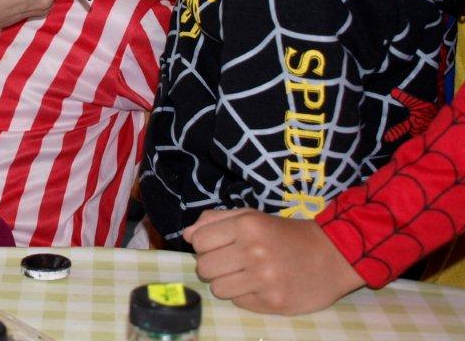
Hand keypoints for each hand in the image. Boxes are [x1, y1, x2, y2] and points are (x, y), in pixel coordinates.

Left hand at [183, 209, 364, 314]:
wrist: (333, 255)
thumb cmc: (285, 233)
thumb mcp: (252, 216)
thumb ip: (216, 221)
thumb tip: (187, 234)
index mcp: (246, 225)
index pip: (198, 241)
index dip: (203, 244)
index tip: (217, 245)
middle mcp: (254, 252)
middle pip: (204, 268)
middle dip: (211, 265)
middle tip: (228, 262)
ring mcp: (264, 280)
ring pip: (218, 289)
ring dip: (226, 283)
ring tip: (243, 275)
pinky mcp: (274, 303)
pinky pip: (238, 303)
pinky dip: (244, 295)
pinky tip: (259, 286)